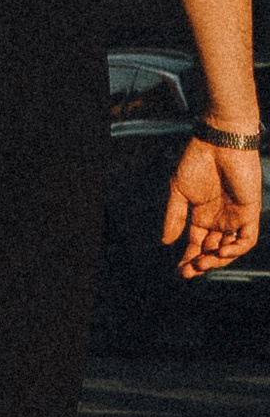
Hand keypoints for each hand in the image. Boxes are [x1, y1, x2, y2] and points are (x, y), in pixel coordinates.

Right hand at [165, 137, 261, 276]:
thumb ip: (174, 217)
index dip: (188, 258)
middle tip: (187, 272)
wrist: (218, 144)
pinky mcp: (250, 212)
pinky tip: (221, 252)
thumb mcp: (178, 191)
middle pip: (212, 250)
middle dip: (201, 264)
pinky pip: (246, 239)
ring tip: (201, 264)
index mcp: (202, 215)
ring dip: (216, 260)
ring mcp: (235, 217)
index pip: (196, 243)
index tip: (178, 271)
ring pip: (229, 249)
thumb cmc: (197, 162)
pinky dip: (235, 249)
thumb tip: (166, 241)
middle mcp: (219, 219)